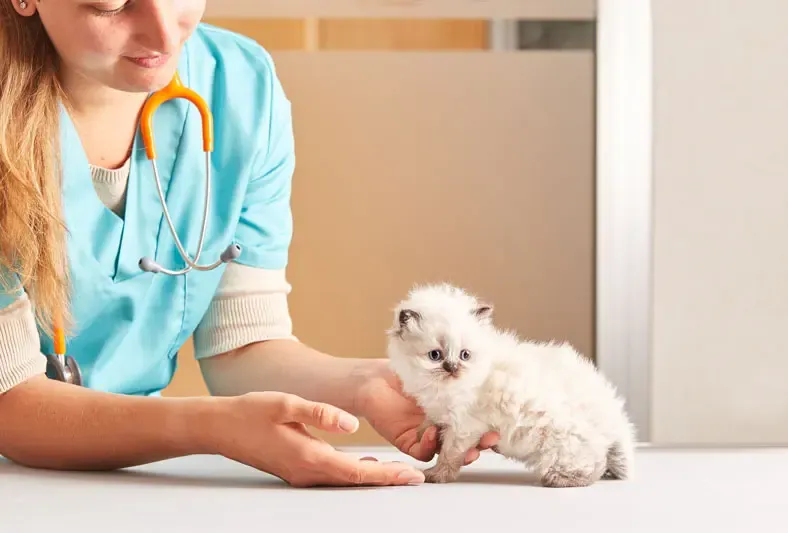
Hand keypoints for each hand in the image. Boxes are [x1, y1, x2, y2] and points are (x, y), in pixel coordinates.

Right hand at [209, 391, 425, 487]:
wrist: (220, 427)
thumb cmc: (251, 412)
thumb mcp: (287, 404)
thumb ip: (321, 414)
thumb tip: (352, 425)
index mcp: (309, 457)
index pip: (357, 472)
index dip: (386, 475)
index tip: (411, 476)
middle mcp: (307, 472)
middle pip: (355, 480)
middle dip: (386, 479)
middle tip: (415, 477)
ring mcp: (301, 474)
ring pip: (344, 479)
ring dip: (371, 476)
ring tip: (398, 472)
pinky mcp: (297, 468)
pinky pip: (333, 474)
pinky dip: (353, 471)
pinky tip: (365, 462)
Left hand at [354, 362, 499, 463]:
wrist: (374, 377)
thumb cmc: (407, 371)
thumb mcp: (438, 370)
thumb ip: (458, 374)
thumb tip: (486, 368)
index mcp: (454, 408)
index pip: (475, 421)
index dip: (488, 423)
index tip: (500, 420)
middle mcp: (443, 425)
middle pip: (466, 440)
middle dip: (481, 442)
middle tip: (492, 438)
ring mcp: (427, 436)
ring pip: (448, 451)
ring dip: (461, 451)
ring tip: (471, 447)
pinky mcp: (408, 442)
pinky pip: (423, 451)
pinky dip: (430, 445)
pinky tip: (434, 432)